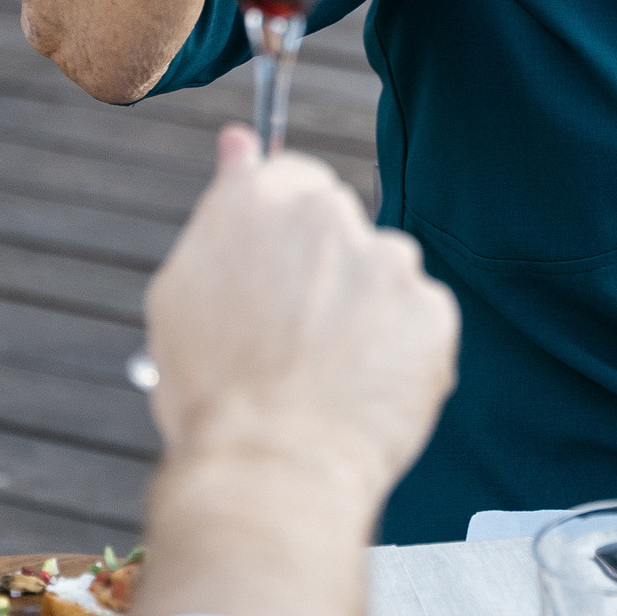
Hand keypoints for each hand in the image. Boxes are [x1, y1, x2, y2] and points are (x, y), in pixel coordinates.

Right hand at [145, 128, 458, 506]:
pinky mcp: (434, 311)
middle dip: (326, 274)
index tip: (276, 278)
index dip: (283, 238)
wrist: (272, 474)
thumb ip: (224, 206)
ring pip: (384, 277)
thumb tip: (238, 141)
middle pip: (340, 229)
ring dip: (367, 313)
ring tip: (328, 378)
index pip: (292, 182)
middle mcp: (331, 214)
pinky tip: (365, 392)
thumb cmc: (213, 394)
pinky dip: (402, 354)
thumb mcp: (182, 292)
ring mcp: (390, 261)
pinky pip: (419, 325)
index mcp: (262, 198)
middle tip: (296, 340)